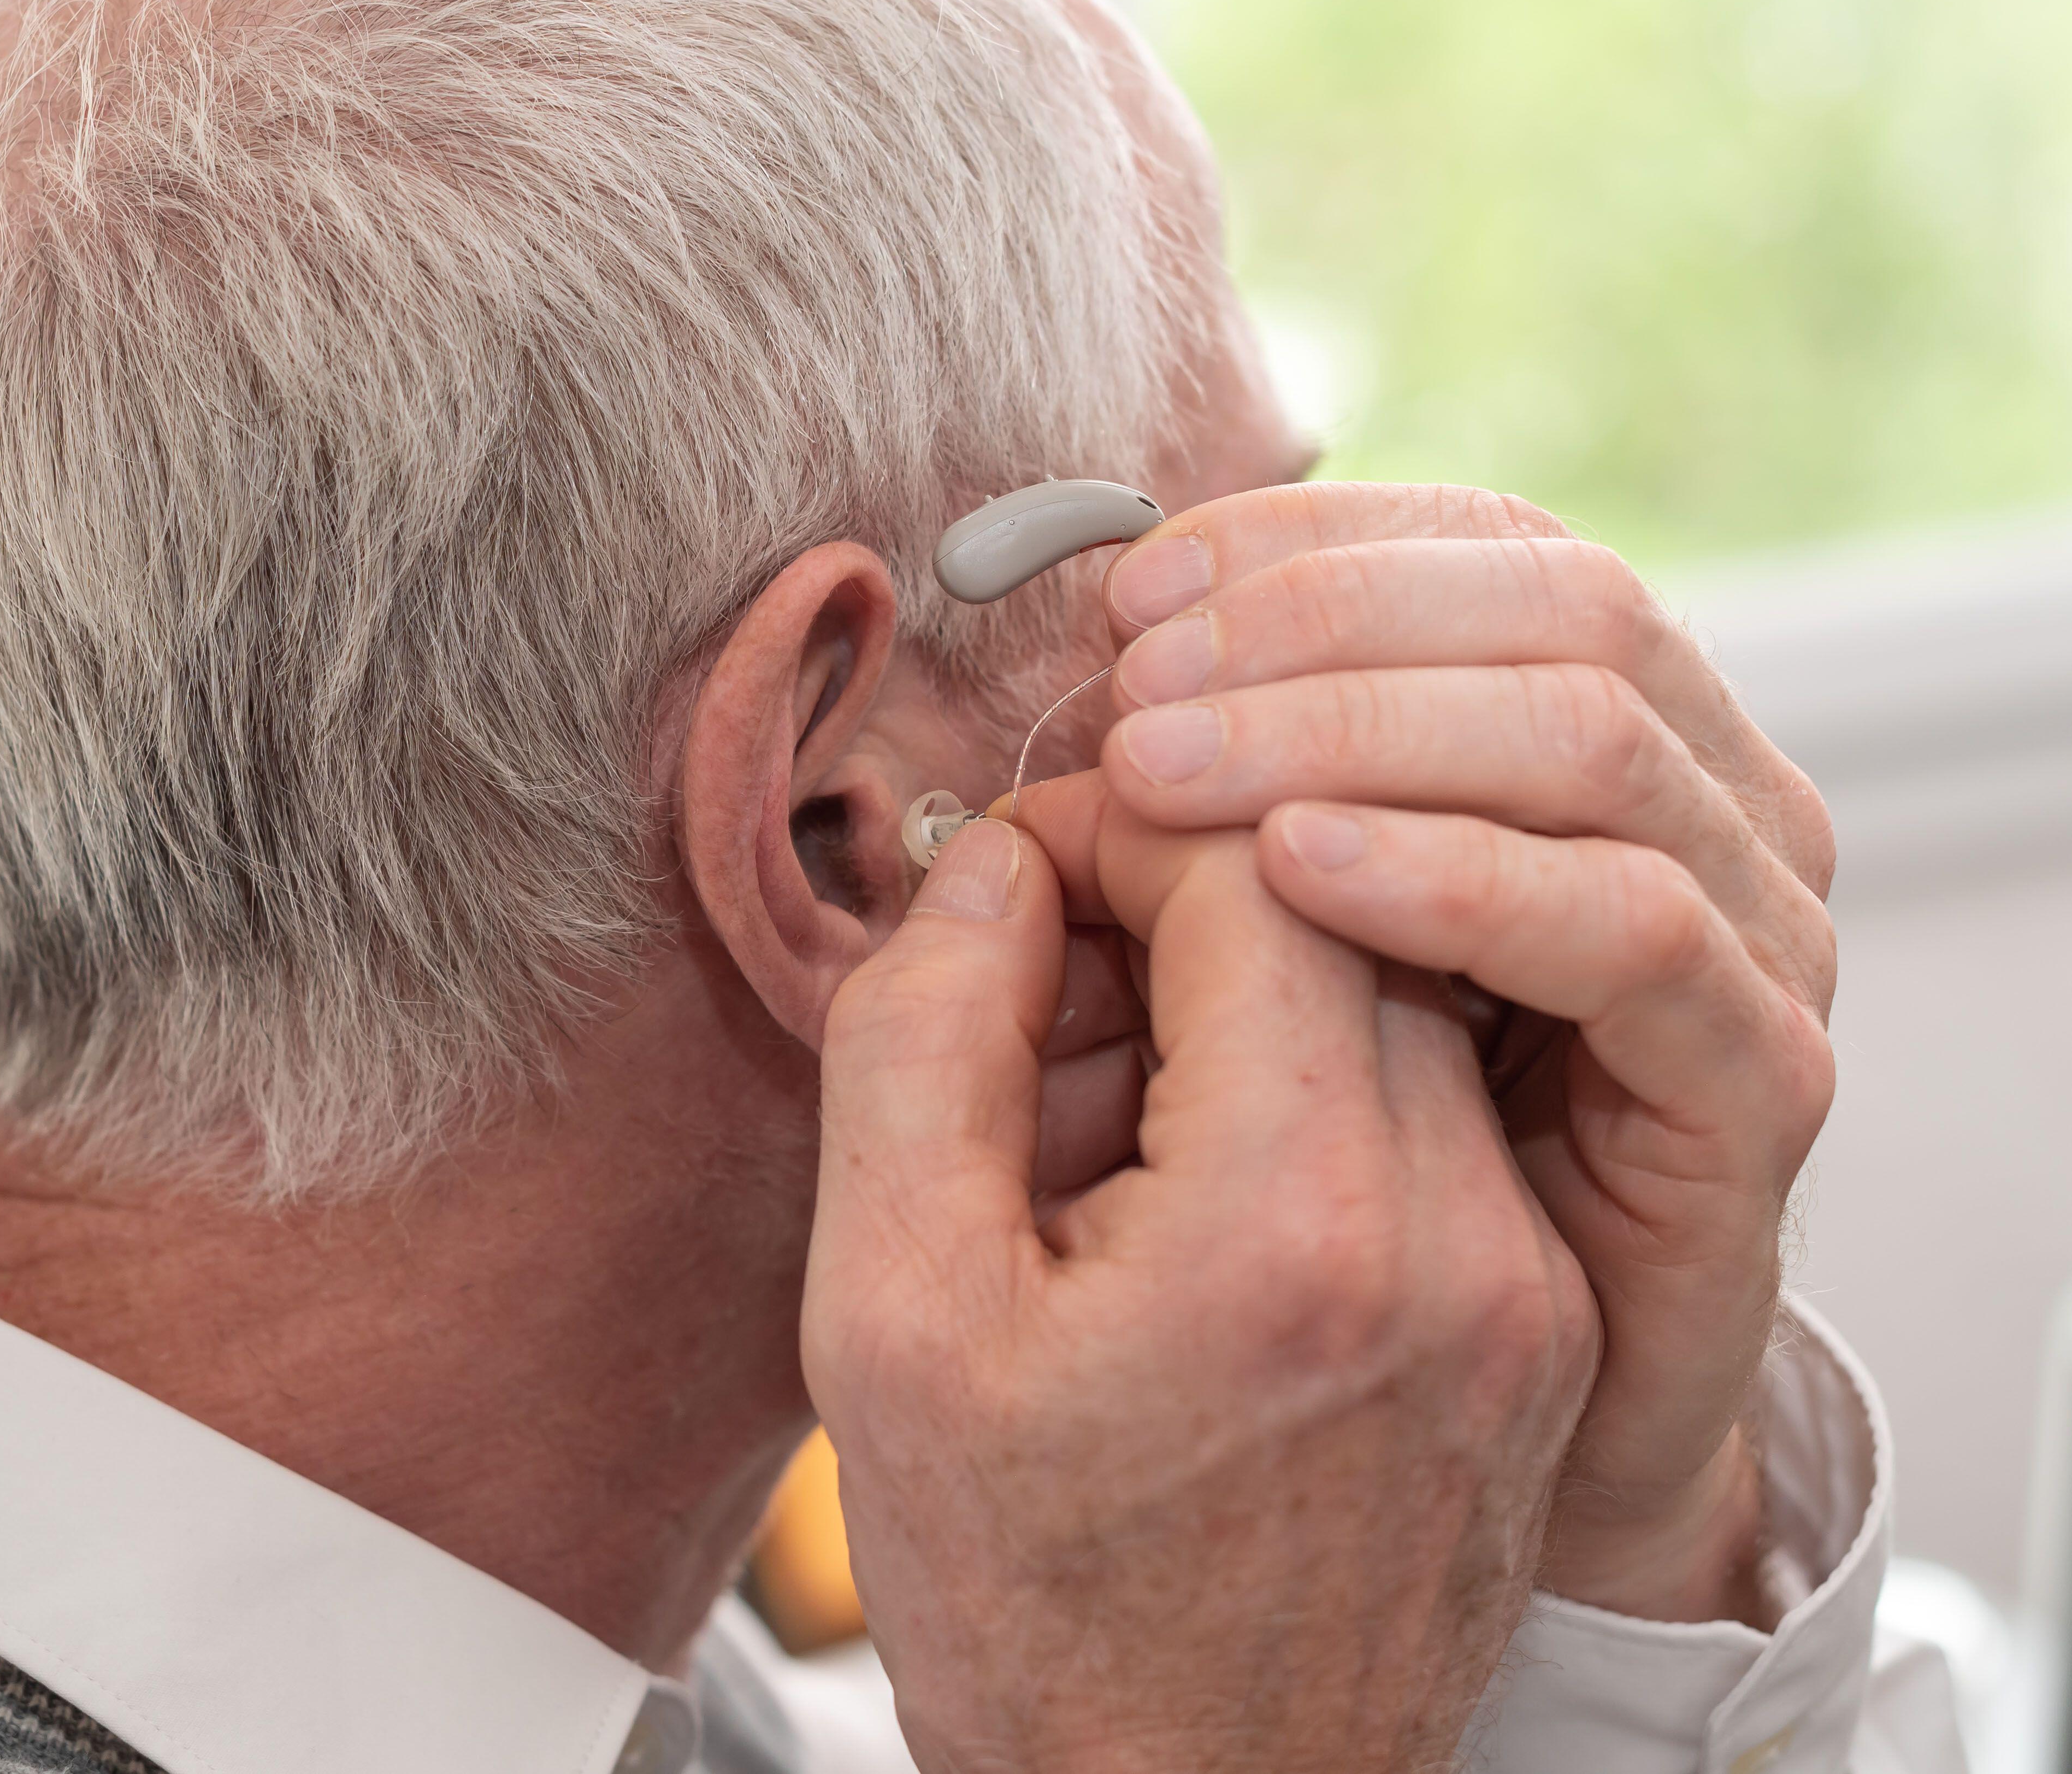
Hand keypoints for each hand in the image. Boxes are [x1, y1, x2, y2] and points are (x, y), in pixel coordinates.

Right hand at [806, 812, 1596, 1773]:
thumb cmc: (1025, 1597)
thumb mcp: (883, 1313)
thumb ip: (923, 1045)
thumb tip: (999, 865)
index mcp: (1299, 1224)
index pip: (1265, 863)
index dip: (1121, 823)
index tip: (1021, 875)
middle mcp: (1464, 1243)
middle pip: (1352, 915)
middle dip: (1181, 904)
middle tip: (1040, 992)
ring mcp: (1523, 1294)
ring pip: (1402, 1005)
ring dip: (1245, 1001)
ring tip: (1099, 1119)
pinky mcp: (1536, 1332)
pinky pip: (1436, 1124)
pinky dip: (1308, 1098)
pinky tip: (1186, 1203)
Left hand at [1086, 482, 1836, 1621]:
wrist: (1457, 1407)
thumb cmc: (1342, 1147)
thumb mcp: (1274, 922)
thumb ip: (1240, 777)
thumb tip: (1106, 639)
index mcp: (1597, 727)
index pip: (1492, 545)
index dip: (1306, 546)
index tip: (1130, 599)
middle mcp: (1704, 801)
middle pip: (1560, 608)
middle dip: (1321, 625)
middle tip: (1130, 695)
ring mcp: (1749, 932)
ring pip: (1592, 740)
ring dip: (1357, 724)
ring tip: (1165, 768)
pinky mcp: (1753, 1078)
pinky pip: (1628, 927)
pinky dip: (1454, 875)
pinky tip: (1296, 874)